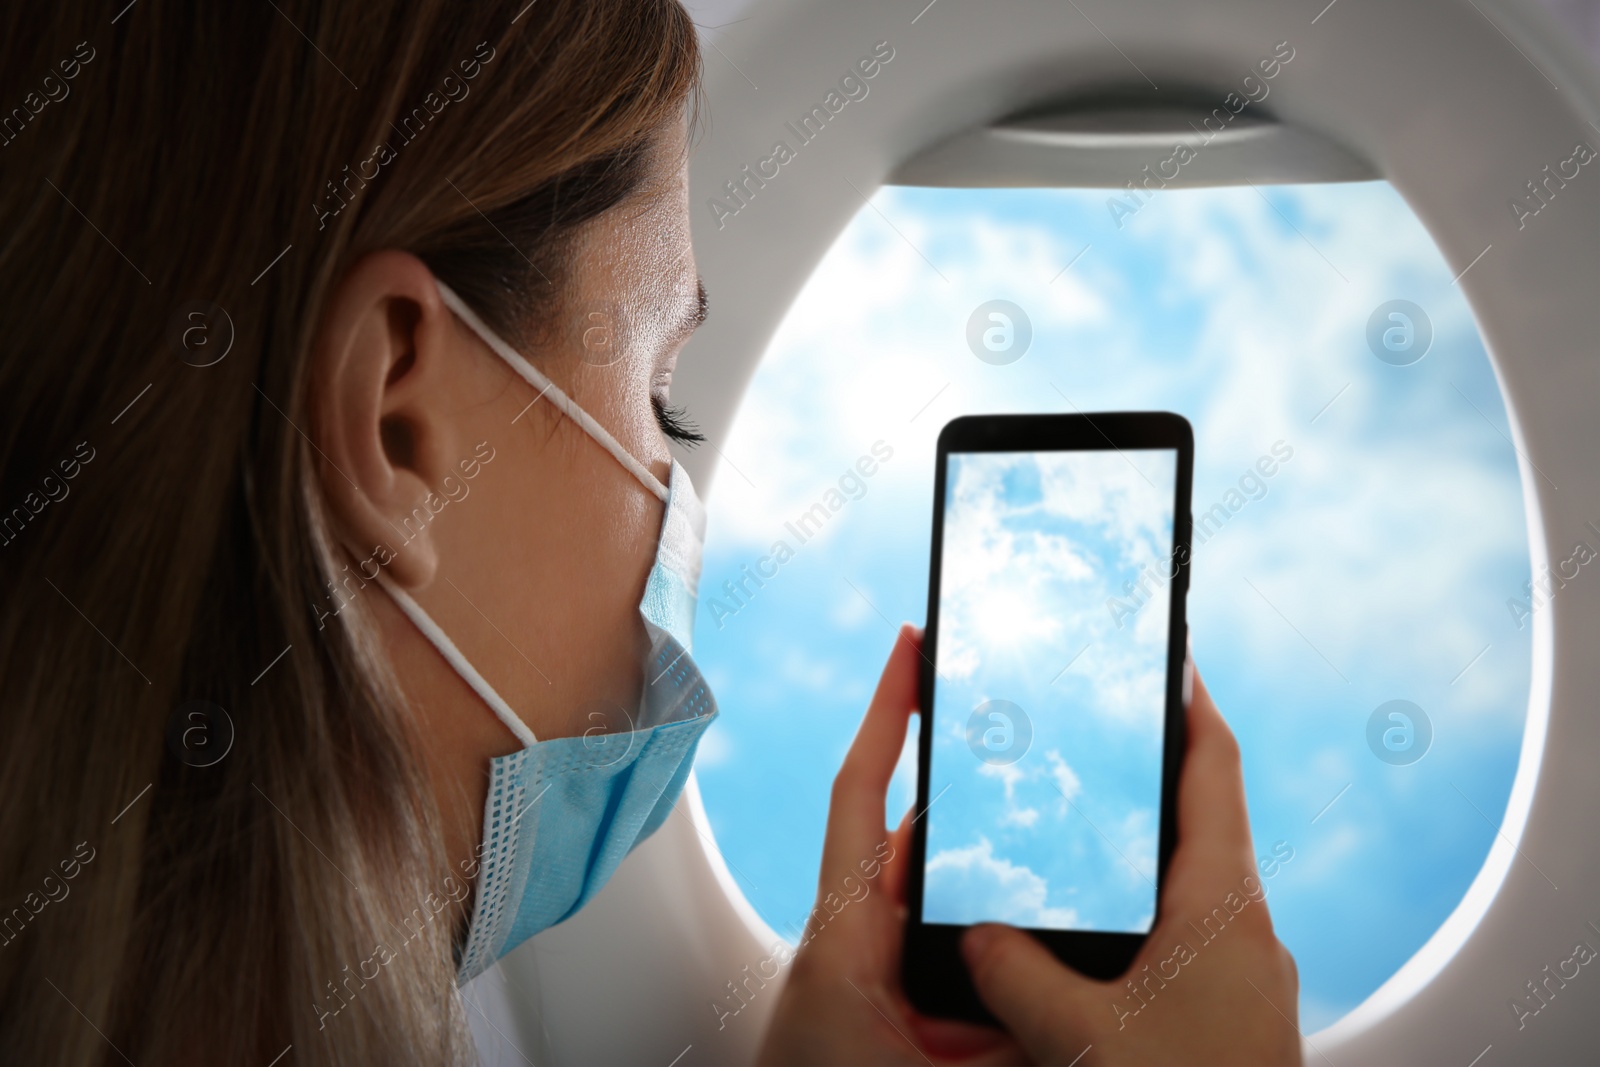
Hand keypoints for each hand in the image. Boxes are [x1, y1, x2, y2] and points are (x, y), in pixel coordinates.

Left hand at [758, 625, 1027, 1065]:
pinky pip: (935, 926)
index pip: (863, 794)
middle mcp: (850, 934)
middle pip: (910, 828)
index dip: (886, 714)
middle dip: (965, 776)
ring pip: (929, 880)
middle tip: (1022, 718)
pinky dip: (981, 907)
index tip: (911, 648)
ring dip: (985, 849)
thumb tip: (1072, 1007)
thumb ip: (1006, 1032)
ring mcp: (863, 960)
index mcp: (844, 935)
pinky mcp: (880, 991)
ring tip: (1053, 806)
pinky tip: (1038, 911)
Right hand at [960, 668, 1302, 1066]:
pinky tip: (1095, 939)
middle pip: (1205, 813)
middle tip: (1098, 733)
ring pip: (1196, 878)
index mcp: (1224, 902)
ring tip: (1080, 828)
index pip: (1214, 766)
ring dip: (1146, 844)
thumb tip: (973, 935)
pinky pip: (1190, 931)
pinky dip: (1145, 908)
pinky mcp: (1236, 1013)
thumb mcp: (1078, 1039)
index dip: (1188, 700)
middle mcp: (1247, 925)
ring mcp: (1247, 972)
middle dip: (1153, 769)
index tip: (1162, 653)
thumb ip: (1015, 974)